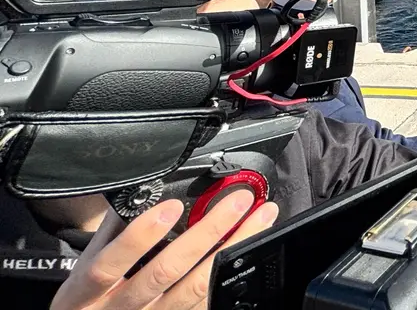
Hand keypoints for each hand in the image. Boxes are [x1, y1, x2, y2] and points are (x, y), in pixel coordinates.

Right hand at [51, 190, 277, 309]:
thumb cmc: (87, 297)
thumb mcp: (83, 266)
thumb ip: (111, 231)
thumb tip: (140, 193)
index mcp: (86, 291)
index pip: (110, 264)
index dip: (139, 237)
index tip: (171, 206)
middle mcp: (120, 308)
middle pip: (166, 272)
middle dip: (206, 233)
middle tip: (238, 201)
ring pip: (196, 287)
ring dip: (231, 249)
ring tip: (259, 218)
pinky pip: (204, 303)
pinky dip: (228, 275)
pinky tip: (248, 251)